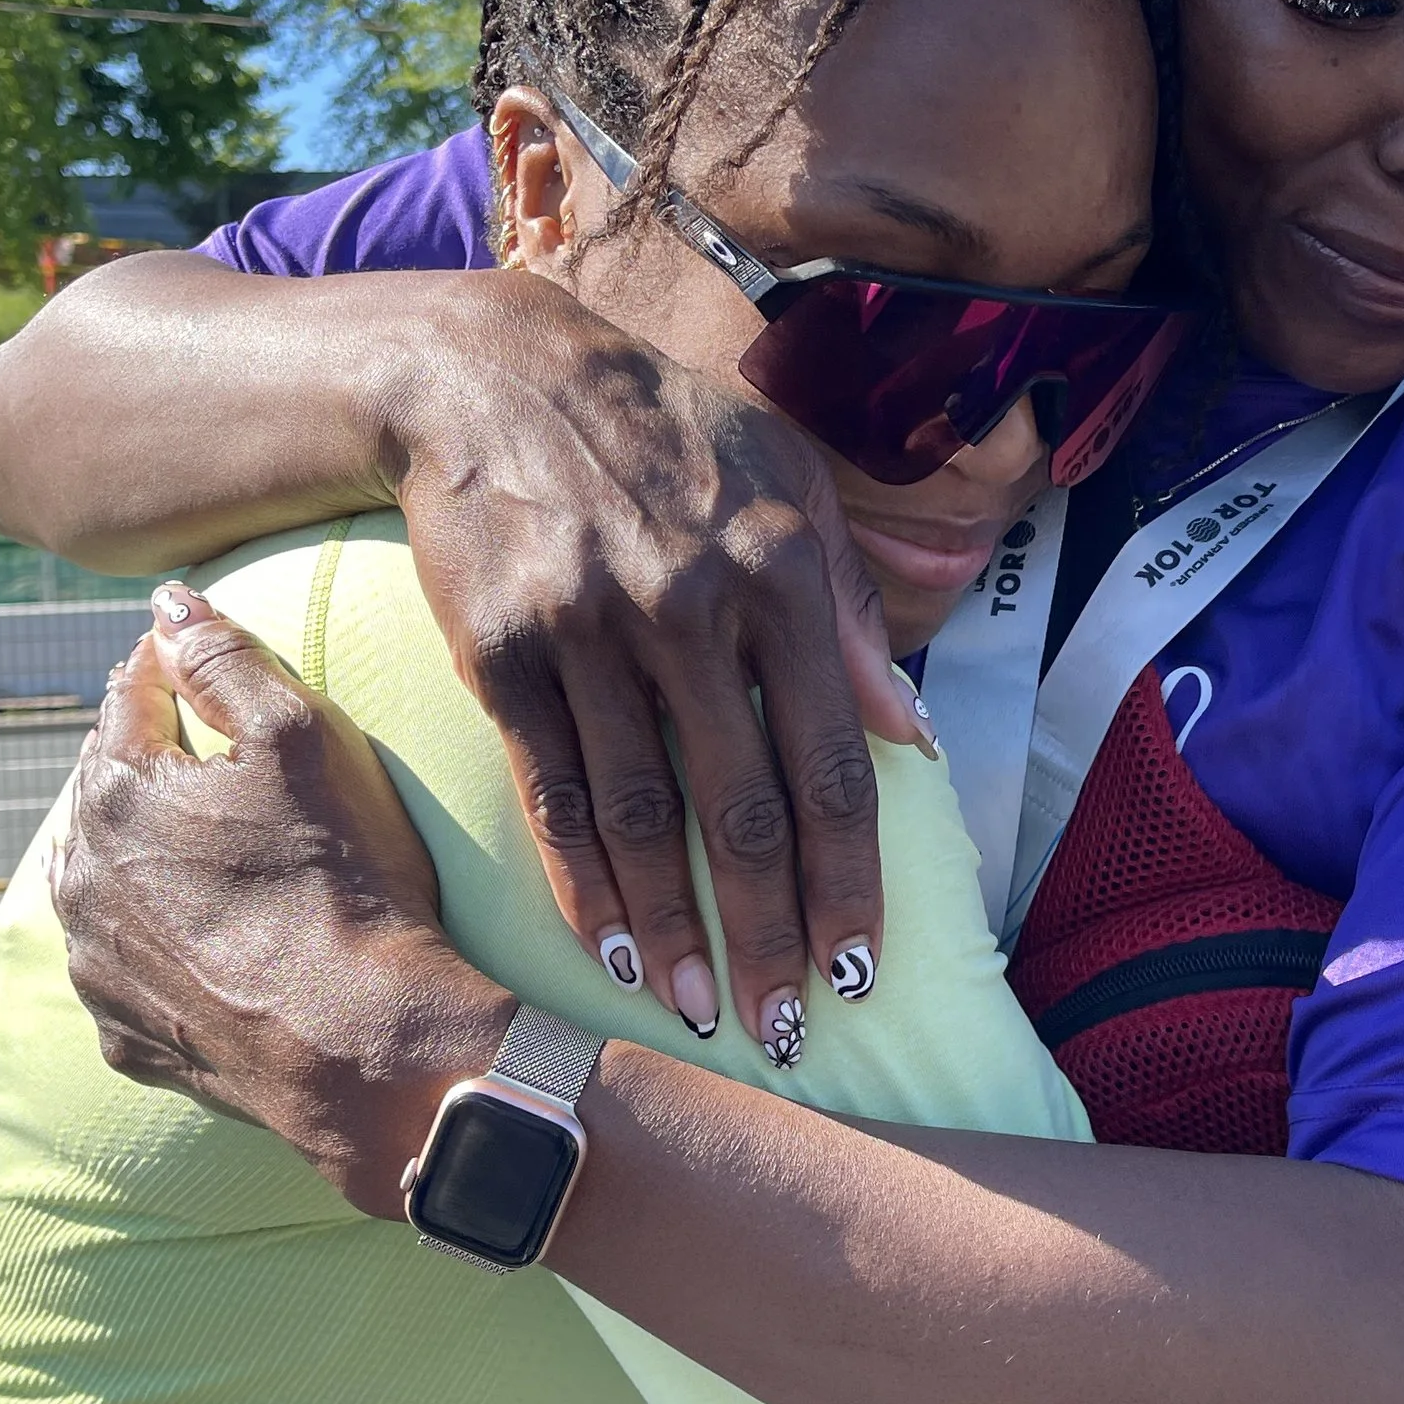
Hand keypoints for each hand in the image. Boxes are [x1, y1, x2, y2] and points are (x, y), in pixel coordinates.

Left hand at [50, 588, 506, 1211]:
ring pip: (105, 880)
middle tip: (217, 759)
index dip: (176, 670)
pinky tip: (211, 940)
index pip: (132, 698)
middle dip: (153, 763)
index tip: (206, 662)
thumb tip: (167, 604)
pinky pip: (129, 967)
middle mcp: (80, 880)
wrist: (366, 1047)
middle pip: (108, 788)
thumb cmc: (343, 881)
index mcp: (113, 794)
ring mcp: (98, 967)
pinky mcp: (126, 1036)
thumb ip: (225, 658)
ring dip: (143, 855)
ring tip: (210, 849)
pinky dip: (158, 944)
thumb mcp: (299, 738)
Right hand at [386, 271, 921, 1056]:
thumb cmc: (667, 432)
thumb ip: (854, 610)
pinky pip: (551, 792)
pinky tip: (609, 954)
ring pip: (641, 817)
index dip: (850, 879)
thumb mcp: (788, 481)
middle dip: (771, 935)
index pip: (832, 761)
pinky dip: (582, 884)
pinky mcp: (501, 651)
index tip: (864, 969)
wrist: (491, 374)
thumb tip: (912, 734)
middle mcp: (690, 604)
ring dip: (674, 932)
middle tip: (790, 1030)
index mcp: (782, 571)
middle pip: (741, 808)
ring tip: (701, 1016)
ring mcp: (589, 630)